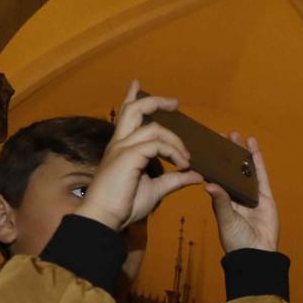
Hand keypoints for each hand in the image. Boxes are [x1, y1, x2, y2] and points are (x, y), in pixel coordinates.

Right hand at [78, 80, 203, 230]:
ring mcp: (122, 148)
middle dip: (156, 101)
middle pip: (135, 109)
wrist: (106, 218)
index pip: (127, 116)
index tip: (137, 85)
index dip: (131, 98)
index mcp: (122, 147)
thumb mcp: (156, 190)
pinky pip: (156, 144)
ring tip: (186, 159)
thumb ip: (175, 180)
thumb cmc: (124, 205)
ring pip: (153, 128)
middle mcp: (120, 143)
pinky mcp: (128, 156)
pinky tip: (183, 165)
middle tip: (175, 103)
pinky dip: (173, 152)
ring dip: (176, 141)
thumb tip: (196, 176)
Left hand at [208, 133, 278, 252]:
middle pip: (231, 170)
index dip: (212, 162)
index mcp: (222, 200)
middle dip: (227, 153)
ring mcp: (251, 196)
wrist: (257, 254)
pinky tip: (254, 148)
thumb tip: (208, 184)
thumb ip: (220, 202)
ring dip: (242, 153)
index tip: (207, 146)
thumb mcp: (226, 220)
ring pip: (246, 170)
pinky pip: (261, 176)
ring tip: (238, 136)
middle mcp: (235, 196)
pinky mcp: (265, 197)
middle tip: (223, 135)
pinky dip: (258, 162)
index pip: (216, 177)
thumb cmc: (236, 241)